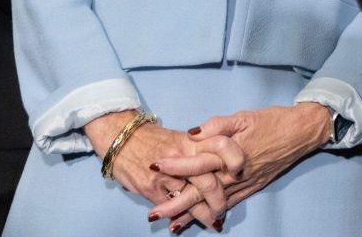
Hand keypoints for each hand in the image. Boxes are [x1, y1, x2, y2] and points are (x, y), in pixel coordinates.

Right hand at [84, 112, 240, 230]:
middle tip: (223, 210)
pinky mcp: (150, 188)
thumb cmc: (153, 138)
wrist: (120, 137)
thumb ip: (199, 148)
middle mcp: (181, 158)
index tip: (240, 171)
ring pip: (190, 198)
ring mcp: (165, 175)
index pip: (221, 146)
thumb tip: (219, 161)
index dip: (234, 158)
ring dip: (202, 214)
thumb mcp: (181, 136)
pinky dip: (178, 217)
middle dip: (219, 200)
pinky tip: (182, 224)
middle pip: (208, 181)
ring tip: (213, 222)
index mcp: (192, 142)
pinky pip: (169, 206)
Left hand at [149, 103, 330, 227]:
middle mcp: (236, 173)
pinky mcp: (253, 187)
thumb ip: (217, 125)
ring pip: (214, 202)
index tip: (155, 167)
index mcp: (231, 152)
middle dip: (176, 203)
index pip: (198, 163)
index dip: (176, 166)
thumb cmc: (272, 120)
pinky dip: (216, 213)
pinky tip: (206, 221)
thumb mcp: (244, 116)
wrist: (301, 132)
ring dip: (192, 215)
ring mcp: (245, 183)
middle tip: (153, 214)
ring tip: (171, 225)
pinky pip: (231, 203)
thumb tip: (192, 134)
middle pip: (201, 191)